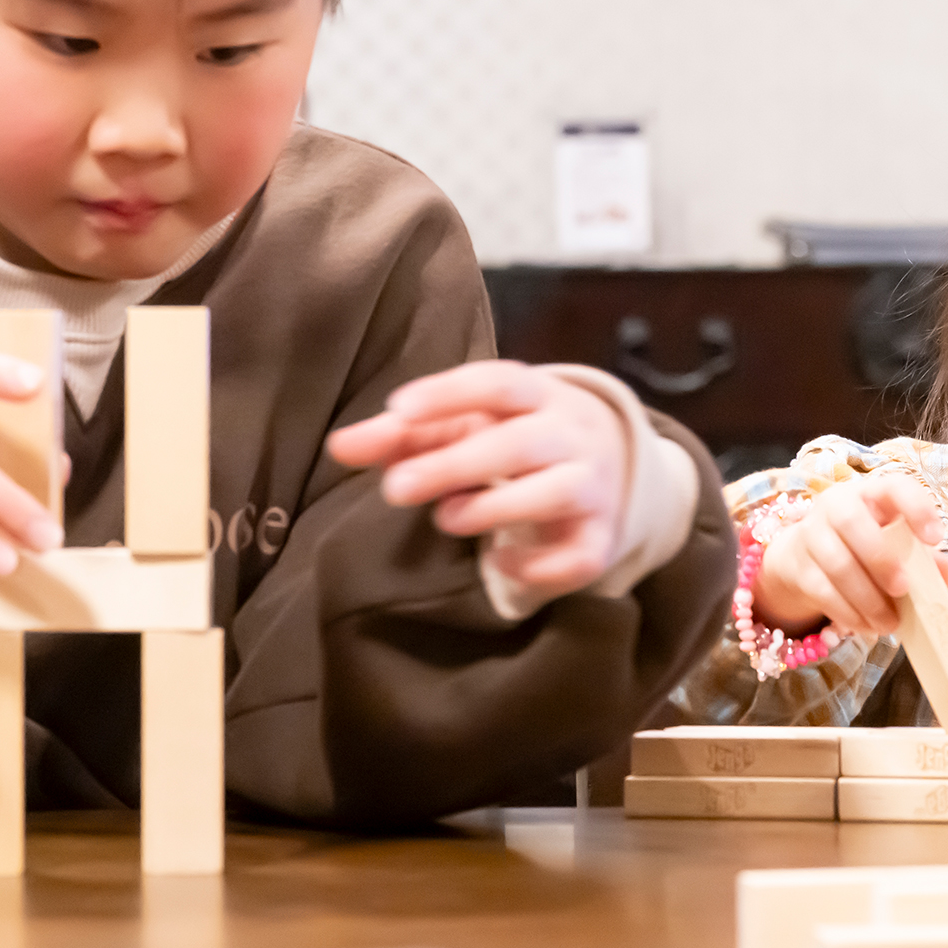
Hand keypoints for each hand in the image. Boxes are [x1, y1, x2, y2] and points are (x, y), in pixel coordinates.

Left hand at [326, 362, 630, 604]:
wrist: (609, 469)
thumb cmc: (516, 439)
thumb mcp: (470, 426)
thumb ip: (407, 434)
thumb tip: (338, 446)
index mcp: (539, 395)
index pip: (499, 382)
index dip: (449, 393)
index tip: (396, 409)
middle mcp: (574, 434)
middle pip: (523, 441)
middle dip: (457, 464)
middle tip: (395, 488)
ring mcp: (593, 486)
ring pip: (559, 490)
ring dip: (498, 506)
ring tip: (445, 519)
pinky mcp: (600, 539)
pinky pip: (579, 556)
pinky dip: (540, 565)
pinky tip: (497, 562)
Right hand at [752, 471, 947, 638]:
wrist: (805, 556)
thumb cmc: (863, 546)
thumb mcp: (894, 544)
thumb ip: (923, 557)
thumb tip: (947, 571)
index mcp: (871, 494)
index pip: (894, 486)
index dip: (916, 508)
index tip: (935, 538)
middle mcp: (836, 505)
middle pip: (851, 522)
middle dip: (880, 559)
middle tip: (902, 589)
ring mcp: (811, 533)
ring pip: (836, 563)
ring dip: (867, 599)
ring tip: (889, 623)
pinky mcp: (797, 565)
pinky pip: (822, 590)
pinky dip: (848, 613)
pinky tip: (867, 626)